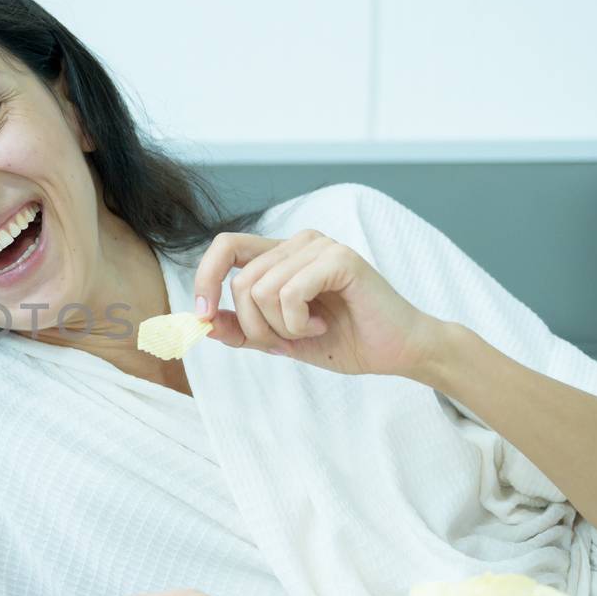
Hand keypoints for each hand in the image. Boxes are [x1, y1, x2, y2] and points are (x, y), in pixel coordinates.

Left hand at [192, 229, 447, 378]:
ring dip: (280, 327)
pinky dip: (297, 322)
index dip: (205, 279)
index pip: (225, 247)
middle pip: (240, 281)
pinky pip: (288, 293)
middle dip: (255, 326)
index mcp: (281, 255)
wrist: (396, 352)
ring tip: (311, 329)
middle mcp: (298, 243)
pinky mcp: (339, 258)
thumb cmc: (344, 340)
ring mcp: (319, 246)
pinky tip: (323, 323)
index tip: (204, 314)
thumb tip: (201, 321)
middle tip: (287, 340)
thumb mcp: (279, 339)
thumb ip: (241, 329)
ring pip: (260, 289)